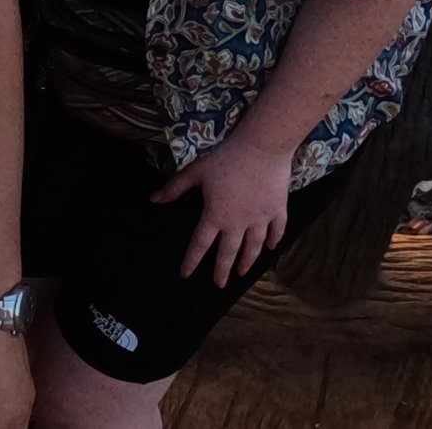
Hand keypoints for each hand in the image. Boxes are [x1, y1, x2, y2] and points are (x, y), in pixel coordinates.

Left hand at [153, 129, 293, 287]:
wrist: (261, 148)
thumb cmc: (225, 158)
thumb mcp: (195, 171)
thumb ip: (175, 188)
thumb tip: (153, 200)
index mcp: (216, 215)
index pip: (200, 244)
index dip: (192, 260)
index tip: (186, 274)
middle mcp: (238, 224)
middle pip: (229, 253)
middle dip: (222, 270)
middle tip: (219, 284)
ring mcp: (260, 220)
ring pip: (254, 247)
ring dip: (247, 261)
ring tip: (242, 272)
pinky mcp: (277, 212)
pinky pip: (276, 232)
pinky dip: (274, 242)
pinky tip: (271, 248)